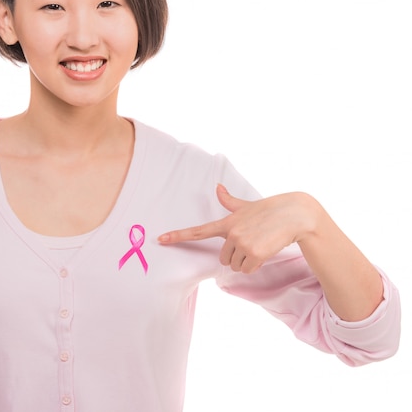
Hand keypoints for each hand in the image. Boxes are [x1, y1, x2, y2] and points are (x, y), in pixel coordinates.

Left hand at [158, 184, 319, 272]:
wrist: (295, 215)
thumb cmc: (271, 210)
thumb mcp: (247, 205)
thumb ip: (230, 201)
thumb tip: (218, 186)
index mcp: (227, 221)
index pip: (198, 231)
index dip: (178, 236)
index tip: (160, 239)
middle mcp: (231, 233)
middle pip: (223, 258)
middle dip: (236, 256)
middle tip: (252, 243)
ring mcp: (242, 243)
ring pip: (235, 266)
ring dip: (247, 261)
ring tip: (260, 245)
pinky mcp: (254, 253)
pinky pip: (247, 269)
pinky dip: (255, 265)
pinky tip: (265, 251)